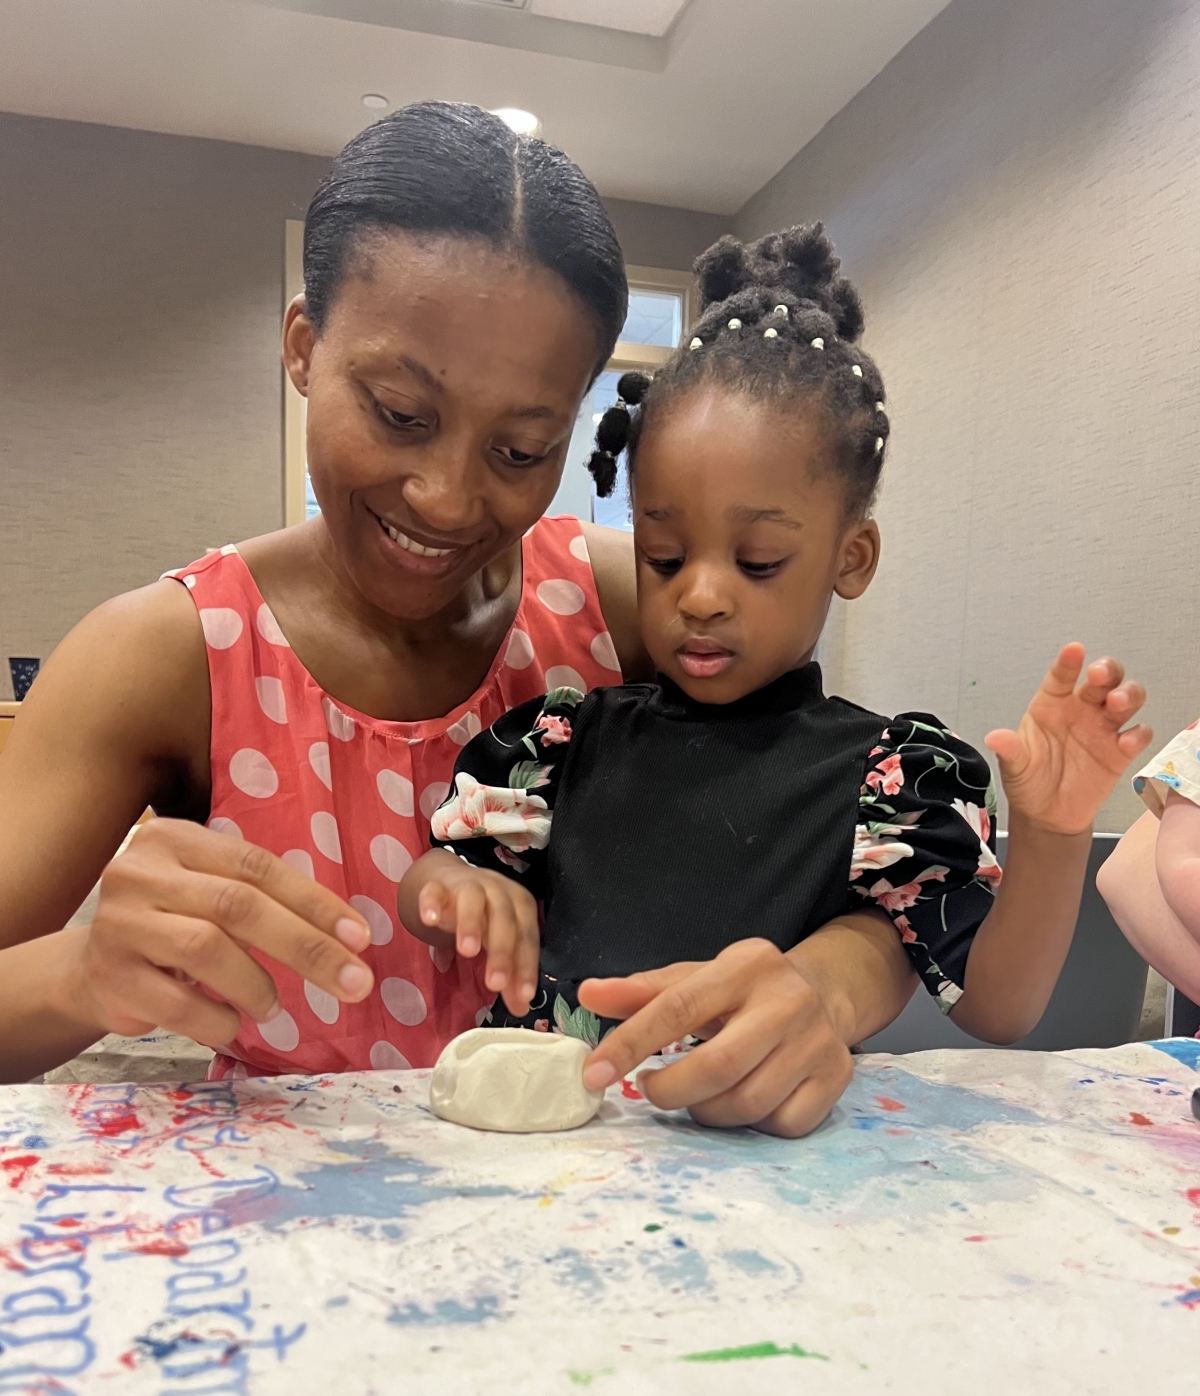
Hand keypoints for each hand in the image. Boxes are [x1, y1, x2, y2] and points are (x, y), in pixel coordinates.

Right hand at [74, 818, 374, 1046]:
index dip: (314, 902)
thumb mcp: (211, 892)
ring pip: (207, 948)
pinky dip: (217, 1019)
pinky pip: (177, 1002)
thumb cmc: (175, 924)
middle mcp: (140, 871)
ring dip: (257, 985)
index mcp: (175, 838)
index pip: (257, 866)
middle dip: (306, 947)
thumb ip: (264, 898)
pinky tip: (232, 1023)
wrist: (92, 970)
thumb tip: (349, 935)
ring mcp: (118, 923)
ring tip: (274, 1007)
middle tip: (355, 983)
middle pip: (239, 905)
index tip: (361, 937)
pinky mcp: (109, 976)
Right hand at [416, 864, 538, 1016]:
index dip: (527, 966)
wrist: (454, 881)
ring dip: (472, 924)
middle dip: (501, 952)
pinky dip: (432, 903)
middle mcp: (498, 892)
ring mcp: (469, 885)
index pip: (527, 937)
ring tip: (467, 952)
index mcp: (520, 906)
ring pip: (473, 900)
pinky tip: (430, 920)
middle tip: (494, 984)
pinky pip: (435, 891)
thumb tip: (521, 1009)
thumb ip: (510, 974)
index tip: (524, 996)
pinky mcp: (439, 885)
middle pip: (504, 919)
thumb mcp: (499, 943)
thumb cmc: (485, 918)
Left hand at [577, 939, 852, 1137]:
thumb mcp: (694, 979)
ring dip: (707, 1112)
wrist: (823, 992)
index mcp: (745, 966)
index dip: (630, 1044)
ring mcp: (818, 1041)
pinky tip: (741, 1101)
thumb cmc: (742, 990)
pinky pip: (783, 1124)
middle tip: (650, 1090)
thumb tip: (588, 994)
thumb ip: (641, 991)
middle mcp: (788, 1000)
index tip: (594, 1074)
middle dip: (672, 1091)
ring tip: (694, 1095)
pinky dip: (752, 1125)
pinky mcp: (837, 1077)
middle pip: (719, 1066)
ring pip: (749, 1103)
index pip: (677, 1007)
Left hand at [985, 643, 1151, 835]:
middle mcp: (1080, 709)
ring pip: (1127, 698)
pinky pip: (1138, 735)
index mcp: (1051, 704)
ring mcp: (1103, 728)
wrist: (1046, 814)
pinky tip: (1127, 740)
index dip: (1069, 662)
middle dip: (1107, 671)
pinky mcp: (1120, 751)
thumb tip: (995, 738)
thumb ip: (1009, 750)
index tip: (1074, 650)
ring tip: (1117, 703)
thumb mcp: (1014, 765)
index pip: (1061, 676)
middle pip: (1104, 678)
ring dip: (1128, 694)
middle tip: (1099, 677)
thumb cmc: (1028, 780)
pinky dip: (1138, 734)